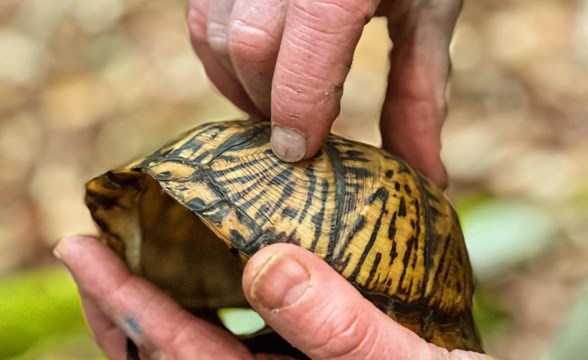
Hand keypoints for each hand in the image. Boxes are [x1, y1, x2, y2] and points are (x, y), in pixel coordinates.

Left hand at [54, 236, 489, 358]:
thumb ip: (343, 329)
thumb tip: (267, 264)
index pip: (185, 355)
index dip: (128, 305)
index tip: (84, 251)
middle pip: (173, 357)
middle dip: (123, 307)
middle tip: (90, 250)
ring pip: (202, 343)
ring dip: (164, 299)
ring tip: (138, 251)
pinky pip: (242, 333)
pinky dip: (217, 297)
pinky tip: (222, 260)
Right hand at [188, 0, 462, 187]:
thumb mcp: (429, 14)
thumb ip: (419, 94)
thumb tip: (425, 176)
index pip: (303, 57)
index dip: (298, 115)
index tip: (301, 153)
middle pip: (246, 46)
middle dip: (264, 101)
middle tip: (294, 129)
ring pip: (211, 28)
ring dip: (237, 80)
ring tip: (274, 99)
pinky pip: (201, 10)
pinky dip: (221, 50)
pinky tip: (256, 64)